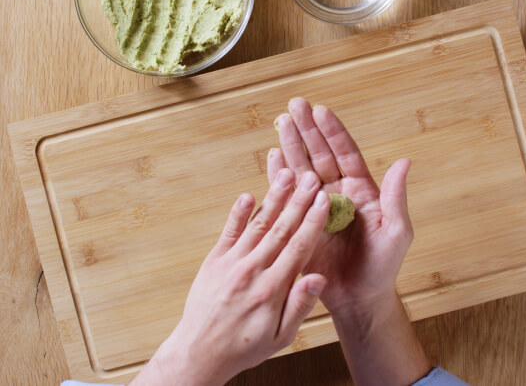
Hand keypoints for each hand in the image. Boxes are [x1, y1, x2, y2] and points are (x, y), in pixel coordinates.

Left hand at [131, 169, 329, 385]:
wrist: (200, 351)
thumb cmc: (245, 346)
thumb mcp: (281, 336)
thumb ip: (300, 305)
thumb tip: (318, 277)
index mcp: (272, 289)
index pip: (298, 247)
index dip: (313, 221)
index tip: (322, 199)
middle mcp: (252, 271)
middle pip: (280, 229)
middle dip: (297, 201)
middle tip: (309, 178)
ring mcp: (231, 263)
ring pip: (257, 224)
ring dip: (273, 198)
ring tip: (284, 176)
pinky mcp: (214, 260)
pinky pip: (228, 232)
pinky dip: (237, 213)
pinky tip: (247, 195)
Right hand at [269, 98, 412, 317]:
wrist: (359, 298)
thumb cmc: (382, 266)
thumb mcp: (396, 232)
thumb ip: (395, 197)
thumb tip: (404, 161)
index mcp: (360, 190)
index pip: (345, 153)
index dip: (333, 132)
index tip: (321, 111)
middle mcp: (337, 192)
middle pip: (319, 154)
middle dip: (307, 130)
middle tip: (294, 105)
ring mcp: (316, 206)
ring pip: (301, 169)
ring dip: (291, 146)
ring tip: (281, 122)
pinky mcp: (300, 222)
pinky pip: (288, 195)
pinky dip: (279, 177)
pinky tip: (272, 157)